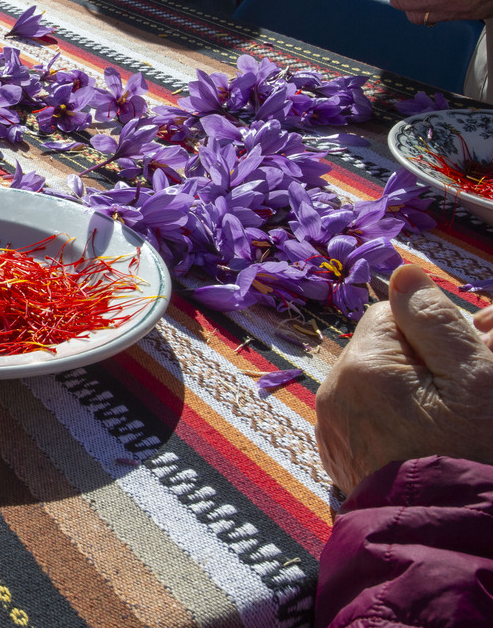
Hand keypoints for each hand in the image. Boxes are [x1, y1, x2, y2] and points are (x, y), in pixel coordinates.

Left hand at [315, 265, 492, 494]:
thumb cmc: (475, 454)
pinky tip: (423, 443)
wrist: (453, 535)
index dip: (434, 333)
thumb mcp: (476, 377)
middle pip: (380, 350)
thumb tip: (404, 272)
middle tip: (461, 397)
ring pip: (372, 385)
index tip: (464, 363)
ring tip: (445, 426)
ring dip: (406, 392)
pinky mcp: (339, 457)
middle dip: (421, 363)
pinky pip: (363, 418)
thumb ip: (436, 319)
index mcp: (362, 366)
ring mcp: (332, 428)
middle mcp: (334, 392)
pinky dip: (391, 421)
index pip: (391, 314)